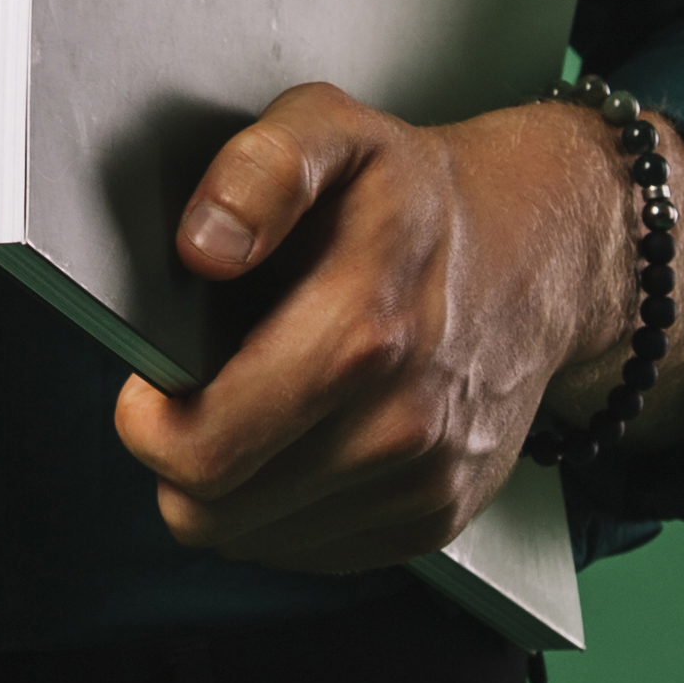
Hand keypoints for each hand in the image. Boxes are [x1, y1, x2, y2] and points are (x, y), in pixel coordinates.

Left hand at [110, 81, 683, 573]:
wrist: (537, 257)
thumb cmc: (415, 196)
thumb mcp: (332, 131)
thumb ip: (257, 172)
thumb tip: (204, 247)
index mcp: (361, 332)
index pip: (202, 451)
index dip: (146, 422)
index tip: (153, 378)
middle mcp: (400, 426)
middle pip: (215, 510)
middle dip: (177, 456)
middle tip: (192, 391)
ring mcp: (423, 483)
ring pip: (254, 538)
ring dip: (232, 484)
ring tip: (254, 403)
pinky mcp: (436, 520)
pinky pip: (311, 551)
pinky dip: (285, 507)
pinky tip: (301, 435)